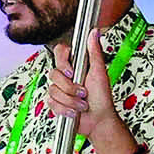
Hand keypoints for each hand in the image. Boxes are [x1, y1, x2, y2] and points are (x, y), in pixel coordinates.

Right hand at [45, 30, 132, 153]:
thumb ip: (94, 51)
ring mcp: (60, 89)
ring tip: (82, 104)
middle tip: (83, 92)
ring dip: (70, 100)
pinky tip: (75, 112)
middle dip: (70, 87)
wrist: (99, 121)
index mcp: (76, 65)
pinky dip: (65, 109)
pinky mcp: (56, 103)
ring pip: (52, 90)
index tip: (71, 71)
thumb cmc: (102, 98)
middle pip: (54, 73)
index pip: (59, 52)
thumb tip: (94, 31)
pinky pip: (51, 103)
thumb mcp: (100, 72)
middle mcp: (66, 76)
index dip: (62, 61)